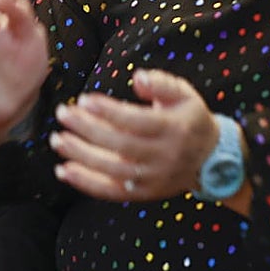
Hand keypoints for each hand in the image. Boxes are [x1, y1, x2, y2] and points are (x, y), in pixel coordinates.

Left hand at [49, 69, 220, 202]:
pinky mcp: (144, 193)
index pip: (136, 121)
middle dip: (87, 130)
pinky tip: (64, 170)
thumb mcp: (184, 94)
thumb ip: (161, 83)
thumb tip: (137, 77)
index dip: (109, 111)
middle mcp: (163, 157)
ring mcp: (153, 178)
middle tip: (63, 113)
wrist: (213, 160)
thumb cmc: (189, 119)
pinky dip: (86, 183)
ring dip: (81, 156)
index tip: (84, 100)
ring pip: (113, 170)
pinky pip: (113, 192)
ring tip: (57, 140)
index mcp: (173, 129)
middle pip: (120, 145)